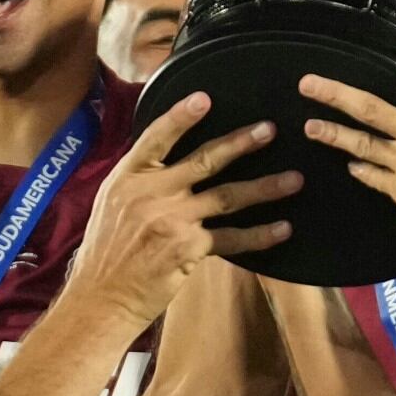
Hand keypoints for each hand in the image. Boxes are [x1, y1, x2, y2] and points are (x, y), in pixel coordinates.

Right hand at [60, 89, 296, 318]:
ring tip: (294, 179)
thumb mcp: (112, 204)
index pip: (156, 137)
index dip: (181, 116)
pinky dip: (259, 234)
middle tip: (270, 130)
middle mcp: (151, 193)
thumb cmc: (107, 252)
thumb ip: (141, 181)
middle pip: (204, 160)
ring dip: (264, 187)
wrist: (101, 297)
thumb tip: (169, 162)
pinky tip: (282, 229)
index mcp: (128, 177)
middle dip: (241, 143)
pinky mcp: (188, 249)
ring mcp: (172, 220)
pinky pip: (231, 237)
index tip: (205, 98)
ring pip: (227, 196)